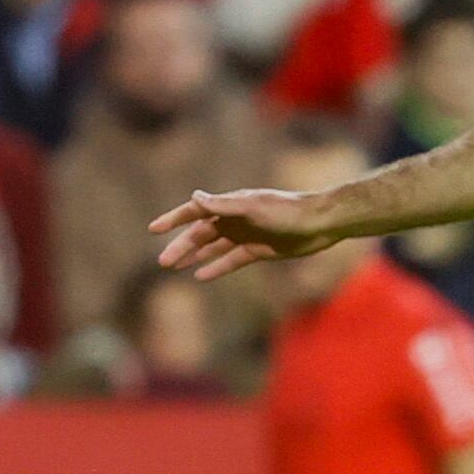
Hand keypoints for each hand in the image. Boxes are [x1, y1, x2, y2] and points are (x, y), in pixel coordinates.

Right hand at [150, 189, 339, 280]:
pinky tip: (201, 276)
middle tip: (162, 262)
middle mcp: (235, 218)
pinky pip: (231, 260)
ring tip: (175, 268)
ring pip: (213, 247)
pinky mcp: (257, 250)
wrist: (319, 223)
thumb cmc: (287, 211)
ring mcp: (245, 234)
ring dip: (194, 256)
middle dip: (181, 246)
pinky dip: (216, 267)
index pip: (195, 211)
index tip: (154, 230)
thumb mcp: (253, 207)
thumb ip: (224, 204)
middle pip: (201, 233)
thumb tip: (195, 197)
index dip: (174, 219)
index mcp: (231, 204)